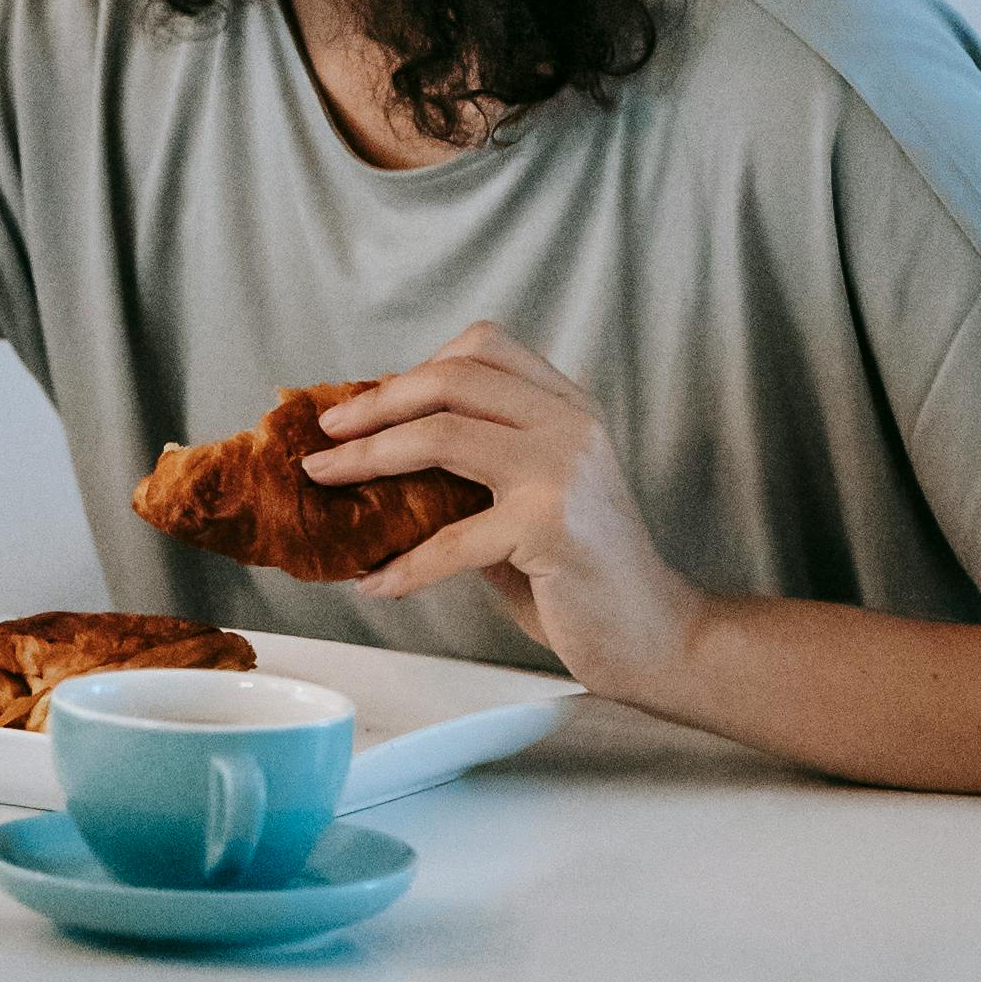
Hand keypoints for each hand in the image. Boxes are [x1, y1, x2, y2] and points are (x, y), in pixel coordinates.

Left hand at [305, 336, 708, 704]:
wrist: (656, 634)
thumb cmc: (582, 572)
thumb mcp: (533, 496)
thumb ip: (477, 467)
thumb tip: (379, 452)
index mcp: (568, 405)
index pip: (483, 347)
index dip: (414, 369)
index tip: (365, 404)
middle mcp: (570, 424)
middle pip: (452, 379)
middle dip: (374, 404)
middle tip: (325, 435)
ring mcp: (563, 471)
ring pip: (441, 436)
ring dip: (367, 460)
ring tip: (324, 482)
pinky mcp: (551, 529)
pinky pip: (450, 540)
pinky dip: (402, 566)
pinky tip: (374, 584)